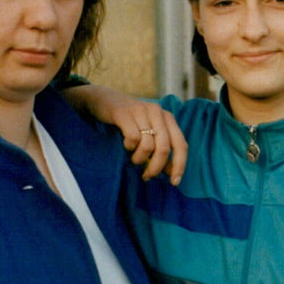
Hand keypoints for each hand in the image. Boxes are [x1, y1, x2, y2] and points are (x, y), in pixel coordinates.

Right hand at [64, 85, 187, 182]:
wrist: (103, 100)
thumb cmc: (128, 122)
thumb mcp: (148, 134)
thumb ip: (160, 150)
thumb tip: (170, 172)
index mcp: (167, 118)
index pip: (181, 144)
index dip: (179, 165)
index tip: (174, 182)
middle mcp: (157, 112)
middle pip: (164, 148)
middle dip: (155, 167)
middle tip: (146, 176)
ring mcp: (141, 111)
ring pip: (148, 145)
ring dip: (139, 159)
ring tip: (133, 158)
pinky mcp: (125, 113)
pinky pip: (133, 138)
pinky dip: (129, 147)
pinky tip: (126, 145)